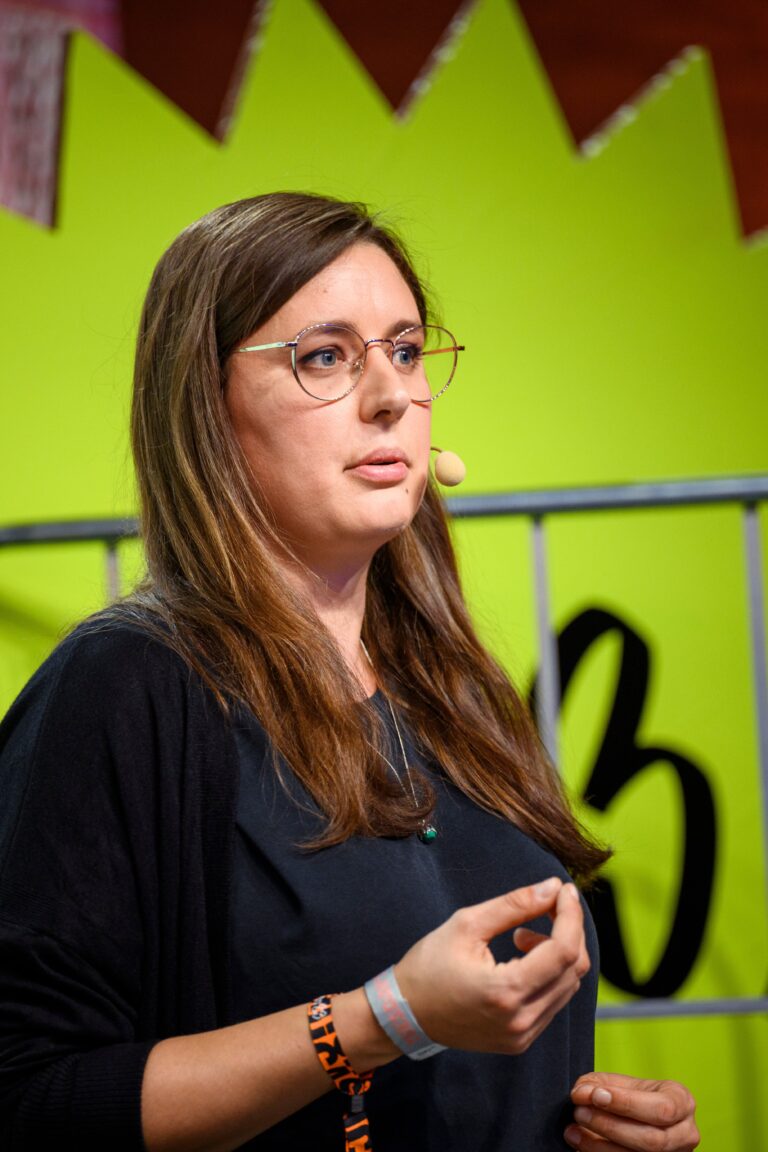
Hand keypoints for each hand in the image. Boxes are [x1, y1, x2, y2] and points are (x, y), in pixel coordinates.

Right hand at [394, 876, 589, 1054]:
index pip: (564, 951)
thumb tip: (553, 888)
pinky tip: (522, 959)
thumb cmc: (429, 965)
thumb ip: (515, 904)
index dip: (570, 915)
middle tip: (547, 905)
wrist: (405, 1013)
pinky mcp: (521, 1040)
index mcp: (506, 991)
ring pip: (567, 986)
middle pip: (574, 969)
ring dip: (558, 952)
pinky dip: (549, 974)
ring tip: (522, 935)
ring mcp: (523, 1035)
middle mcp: (521, 1020)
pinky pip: (553, 1001)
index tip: (565, 890)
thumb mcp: (467, 923)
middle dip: (569, 930)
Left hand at [566, 1072, 698, 1149]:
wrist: (642, 1116)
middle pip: (651, 1140)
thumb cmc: (634, 1097)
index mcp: (682, 1102)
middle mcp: (685, 1134)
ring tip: (573, 1130)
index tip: (595, 1095)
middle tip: (580, 1113)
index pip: (661, 1108)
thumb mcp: (619, 1083)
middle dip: (610, 1126)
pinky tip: (581, 1144)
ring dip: (599, 1146)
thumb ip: (596, 1084)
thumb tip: (580, 1093)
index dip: (627, 1104)